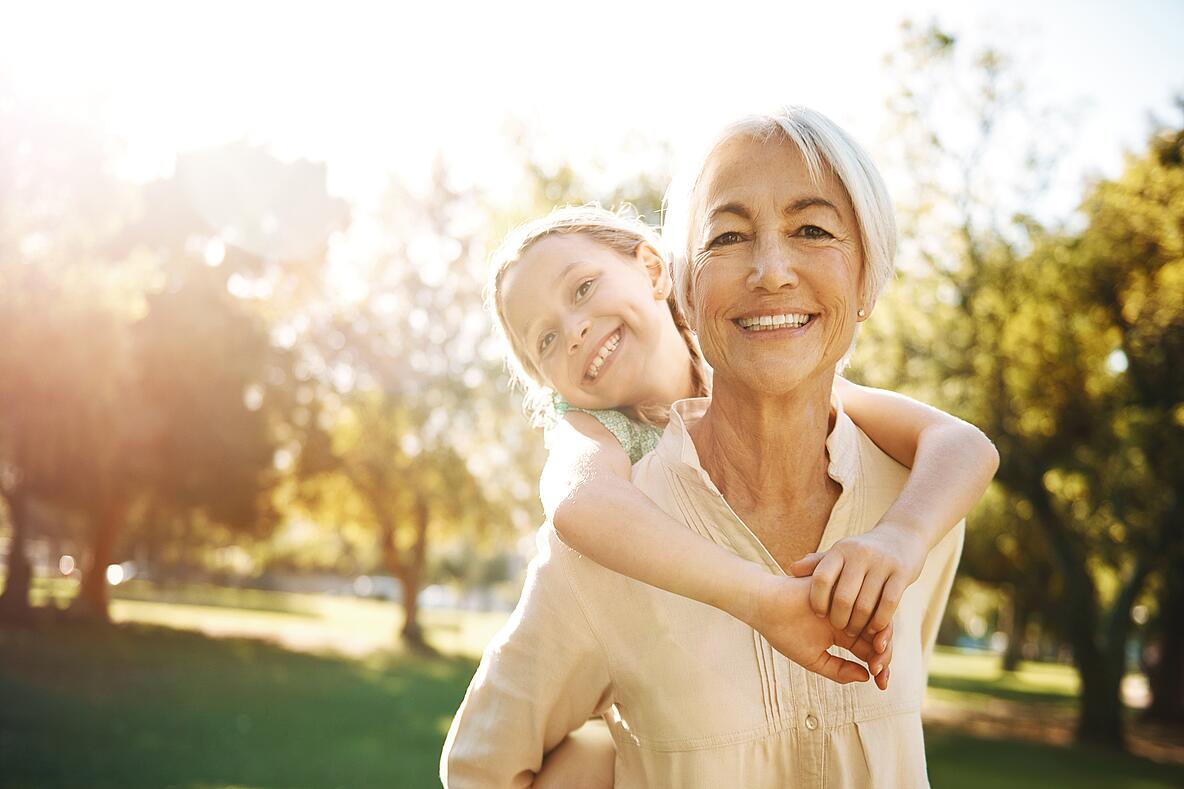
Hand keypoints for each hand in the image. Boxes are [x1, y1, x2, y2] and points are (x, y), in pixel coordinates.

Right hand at [749, 574, 893, 688]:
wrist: (765, 606)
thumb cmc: (784, 633)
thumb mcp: (813, 658)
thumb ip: (839, 670)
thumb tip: (867, 677)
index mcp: (843, 634)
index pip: (869, 650)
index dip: (880, 667)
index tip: (881, 684)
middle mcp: (850, 617)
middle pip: (877, 636)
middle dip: (884, 655)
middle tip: (881, 670)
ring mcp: (848, 602)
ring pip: (876, 619)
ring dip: (883, 638)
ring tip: (878, 654)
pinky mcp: (845, 588)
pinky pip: (868, 601)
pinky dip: (875, 619)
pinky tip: (873, 635)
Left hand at [788, 522, 926, 641]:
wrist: (902, 535)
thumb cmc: (863, 552)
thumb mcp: (840, 553)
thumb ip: (817, 563)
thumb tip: (792, 569)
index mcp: (840, 550)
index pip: (822, 579)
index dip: (818, 601)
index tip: (819, 614)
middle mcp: (859, 555)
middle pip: (843, 598)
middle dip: (840, 619)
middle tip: (840, 629)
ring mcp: (882, 563)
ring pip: (866, 605)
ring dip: (859, 625)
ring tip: (855, 633)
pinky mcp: (902, 573)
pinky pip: (888, 604)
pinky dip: (879, 622)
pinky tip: (875, 630)